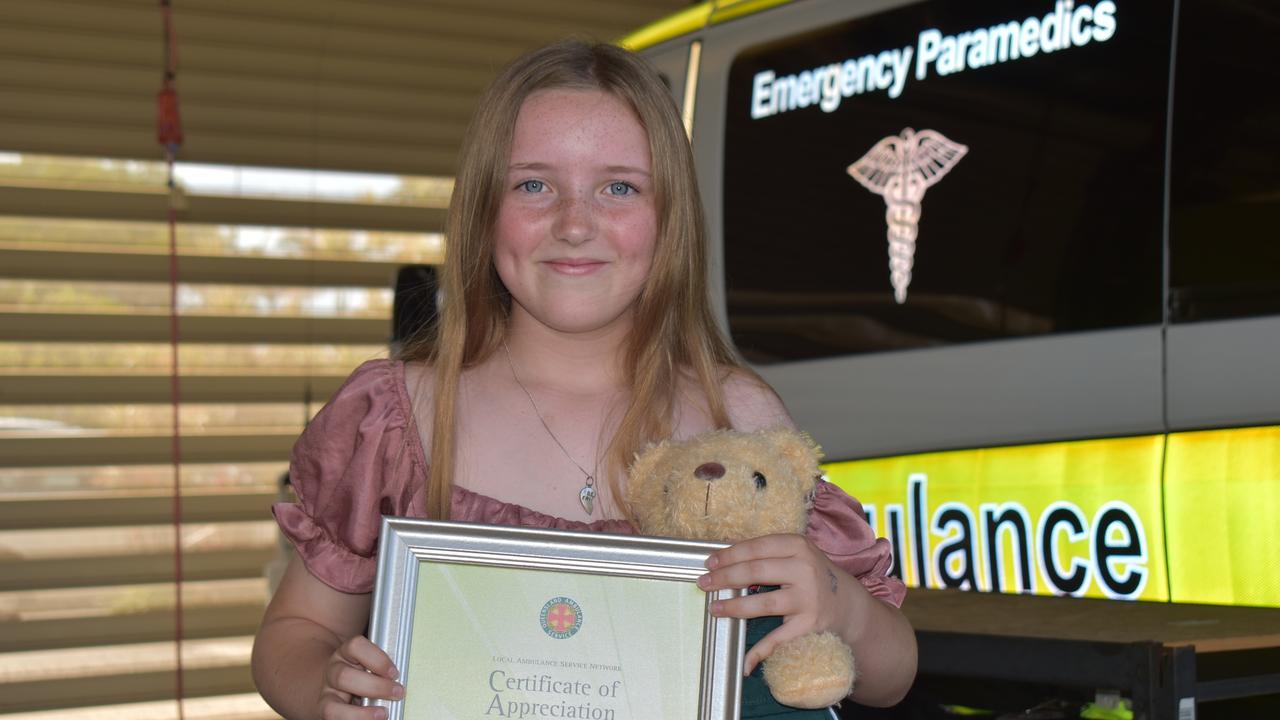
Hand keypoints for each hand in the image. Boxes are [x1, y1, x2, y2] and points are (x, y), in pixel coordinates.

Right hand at [318, 635, 402, 719]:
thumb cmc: (364, 671)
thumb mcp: (371, 661)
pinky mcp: (327, 712)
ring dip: (361, 714)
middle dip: (374, 687)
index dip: (377, 660)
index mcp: (346, 653)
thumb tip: (405, 676)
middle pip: (344, 677)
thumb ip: (383, 665)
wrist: (340, 683)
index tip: (395, 673)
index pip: (356, 647)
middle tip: (398, 693)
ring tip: (383, 715)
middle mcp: (333, 672)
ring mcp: (327, 695)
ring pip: (332, 707)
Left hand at [697, 533, 849, 675]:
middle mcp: (804, 570)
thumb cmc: (814, 576)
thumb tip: (725, 553)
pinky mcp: (810, 626)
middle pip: (755, 572)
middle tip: (703, 583)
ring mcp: (808, 599)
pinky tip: (744, 662)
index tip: (709, 562)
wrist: (849, 606)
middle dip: (724, 578)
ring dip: (734, 608)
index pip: (756, 548)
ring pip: (763, 603)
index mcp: (798, 546)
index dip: (729, 555)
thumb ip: (767, 553)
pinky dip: (760, 652)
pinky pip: (779, 639)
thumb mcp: (797, 555)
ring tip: (714, 609)